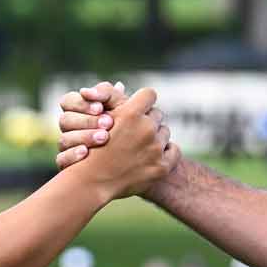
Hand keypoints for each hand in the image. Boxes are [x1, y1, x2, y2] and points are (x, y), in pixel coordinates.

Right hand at [55, 81, 129, 168]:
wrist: (135, 159)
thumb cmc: (127, 126)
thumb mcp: (123, 108)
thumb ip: (117, 96)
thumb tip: (118, 85)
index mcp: (78, 110)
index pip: (68, 101)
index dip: (82, 104)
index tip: (100, 107)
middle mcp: (70, 128)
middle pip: (65, 120)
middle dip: (87, 121)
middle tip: (109, 123)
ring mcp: (68, 147)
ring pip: (63, 140)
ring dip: (84, 136)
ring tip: (105, 137)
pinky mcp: (68, 166)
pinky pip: (61, 160)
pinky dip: (72, 155)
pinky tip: (86, 153)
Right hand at [67, 86, 173, 200]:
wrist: (92, 181)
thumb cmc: (92, 146)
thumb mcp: (98, 119)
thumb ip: (113, 100)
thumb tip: (122, 85)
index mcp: (131, 113)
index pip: (149, 94)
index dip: (143, 101)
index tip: (138, 109)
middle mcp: (146, 129)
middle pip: (158, 114)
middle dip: (148, 121)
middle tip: (136, 132)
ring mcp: (155, 149)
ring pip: (165, 133)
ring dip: (156, 137)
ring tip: (140, 146)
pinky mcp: (161, 167)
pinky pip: (174, 150)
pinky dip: (166, 152)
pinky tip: (153, 155)